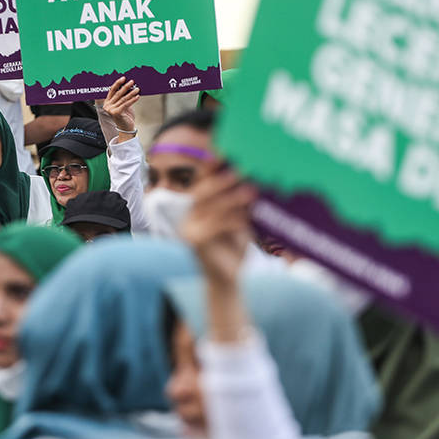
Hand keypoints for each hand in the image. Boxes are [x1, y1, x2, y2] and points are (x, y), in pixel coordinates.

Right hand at [101, 77, 139, 140]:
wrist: (126, 127)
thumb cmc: (125, 115)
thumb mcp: (123, 104)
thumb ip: (123, 96)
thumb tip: (129, 86)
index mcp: (107, 102)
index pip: (112, 90)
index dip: (118, 83)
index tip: (124, 78)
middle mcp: (107, 106)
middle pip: (118, 93)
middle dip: (126, 87)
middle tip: (132, 82)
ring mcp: (111, 110)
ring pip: (123, 98)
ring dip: (131, 93)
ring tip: (137, 89)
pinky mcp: (116, 113)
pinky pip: (126, 104)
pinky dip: (133, 99)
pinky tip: (137, 96)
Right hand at [180, 163, 255, 286]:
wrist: (227, 282)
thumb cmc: (233, 251)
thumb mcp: (238, 223)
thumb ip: (239, 205)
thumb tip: (252, 180)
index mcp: (194, 212)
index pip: (201, 186)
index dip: (210, 171)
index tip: (224, 156)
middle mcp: (187, 219)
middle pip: (201, 194)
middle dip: (221, 180)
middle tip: (241, 170)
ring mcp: (188, 231)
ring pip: (210, 208)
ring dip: (232, 198)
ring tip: (251, 192)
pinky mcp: (195, 242)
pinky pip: (215, 225)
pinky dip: (232, 218)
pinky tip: (247, 216)